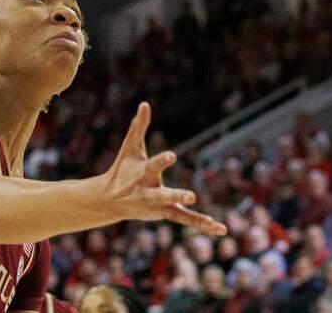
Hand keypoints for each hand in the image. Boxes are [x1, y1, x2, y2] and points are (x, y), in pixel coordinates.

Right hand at [97, 102, 225, 233]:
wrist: (110, 200)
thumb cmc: (122, 169)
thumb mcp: (130, 147)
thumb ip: (138, 126)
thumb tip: (145, 103)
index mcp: (142, 175)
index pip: (154, 166)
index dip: (163, 161)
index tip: (173, 155)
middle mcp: (150, 193)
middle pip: (163, 195)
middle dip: (175, 196)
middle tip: (191, 196)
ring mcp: (158, 206)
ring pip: (178, 214)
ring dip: (195, 219)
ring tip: (214, 224)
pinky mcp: (166, 214)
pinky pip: (185, 219)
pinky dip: (201, 224)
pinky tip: (220, 229)